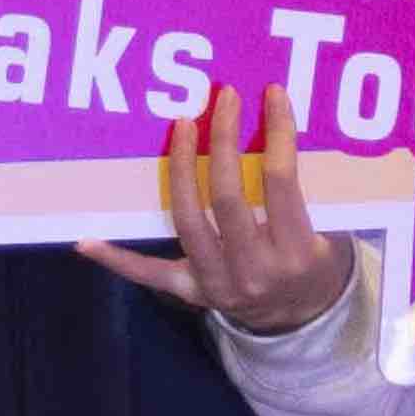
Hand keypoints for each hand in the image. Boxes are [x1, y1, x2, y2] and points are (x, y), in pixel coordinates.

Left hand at [83, 84, 353, 335]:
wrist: (299, 321)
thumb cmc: (312, 262)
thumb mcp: (329, 234)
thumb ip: (306, 192)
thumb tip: (284, 125)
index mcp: (296, 252)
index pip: (282, 182)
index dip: (277, 133)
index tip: (272, 94)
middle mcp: (254, 270)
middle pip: (228, 196)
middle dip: (225, 140)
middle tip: (223, 98)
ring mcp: (217, 283)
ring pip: (187, 220)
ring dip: (181, 169)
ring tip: (183, 125)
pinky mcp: (191, 291)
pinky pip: (148, 273)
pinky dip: (118, 259)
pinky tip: (86, 241)